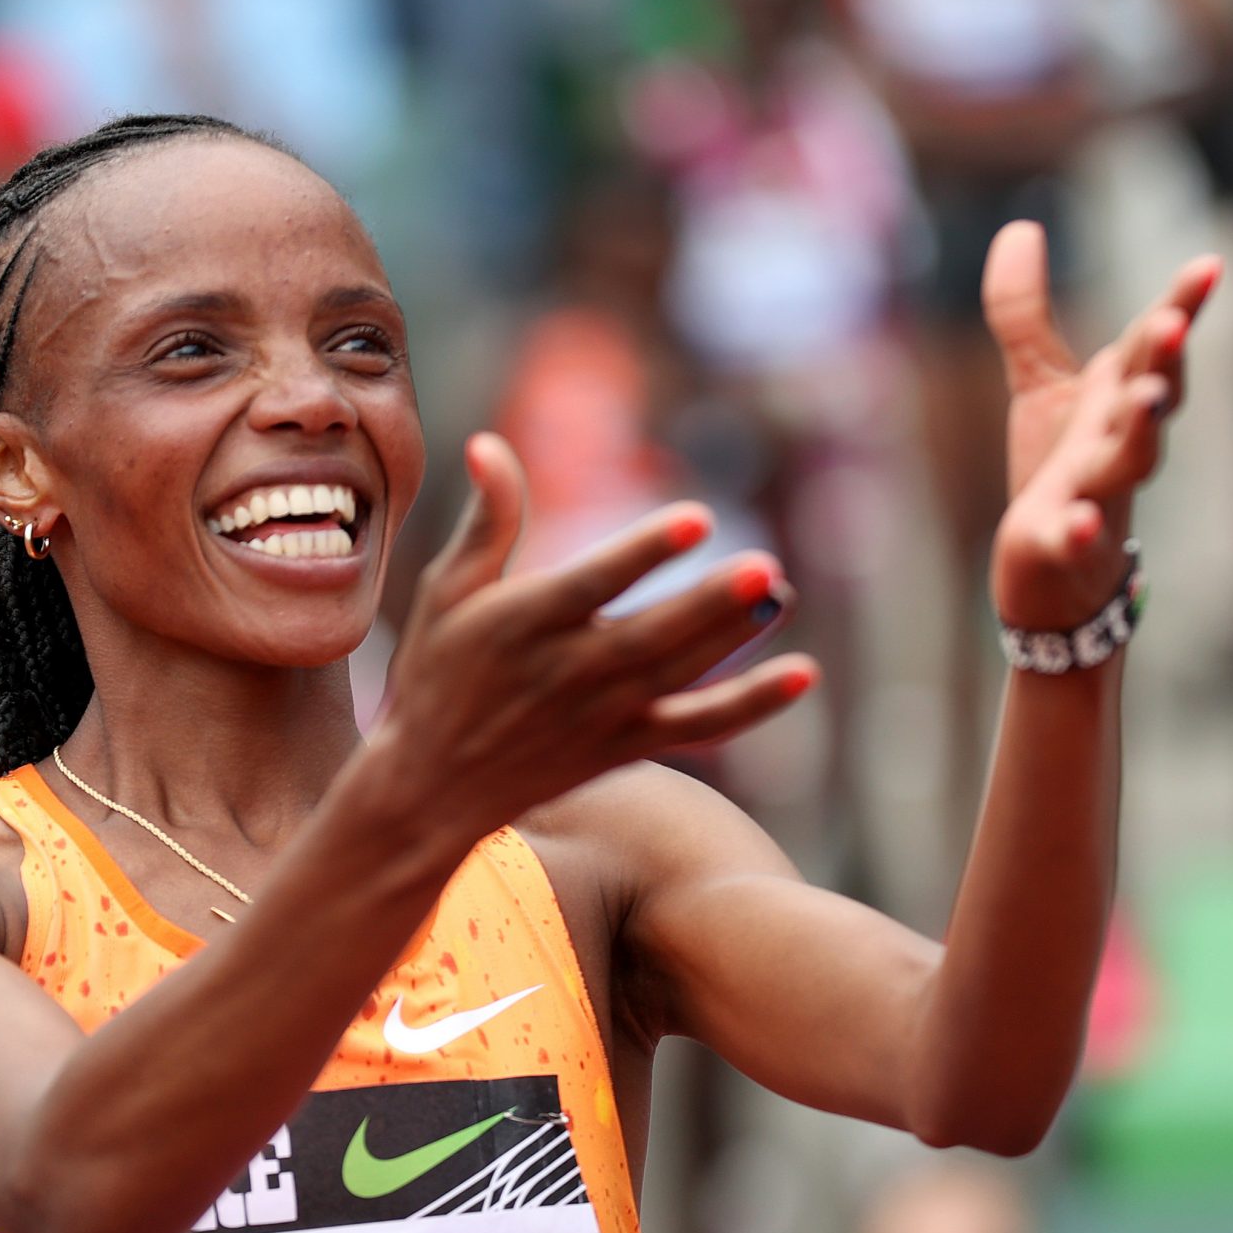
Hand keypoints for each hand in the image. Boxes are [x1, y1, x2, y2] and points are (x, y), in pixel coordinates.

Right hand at [374, 433, 816, 840]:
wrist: (431, 788)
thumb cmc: (437, 674)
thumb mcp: (445, 594)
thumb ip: (485, 523)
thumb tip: (489, 443)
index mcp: (521, 625)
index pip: (593, 586)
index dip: (645, 553)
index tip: (696, 519)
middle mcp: (565, 673)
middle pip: (649, 637)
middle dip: (707, 605)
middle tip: (762, 567)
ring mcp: (600, 716)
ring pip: (678, 675)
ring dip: (733, 638)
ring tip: (780, 592)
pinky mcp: (625, 747)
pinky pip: (697, 726)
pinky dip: (749, 707)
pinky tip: (801, 675)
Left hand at [984, 223, 1219, 629]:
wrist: (1055, 575)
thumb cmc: (1061, 471)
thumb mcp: (1041, 385)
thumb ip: (1026, 312)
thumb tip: (1021, 227)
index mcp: (1119, 399)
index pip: (1151, 348)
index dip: (1181, 307)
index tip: (1210, 265)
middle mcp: (1118, 442)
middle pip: (1151, 398)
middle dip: (1163, 363)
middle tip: (1171, 325)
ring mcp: (1098, 493)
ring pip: (1128, 462)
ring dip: (1139, 433)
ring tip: (1146, 402)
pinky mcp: (1064, 544)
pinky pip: (1077, 538)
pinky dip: (1080, 530)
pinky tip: (1078, 520)